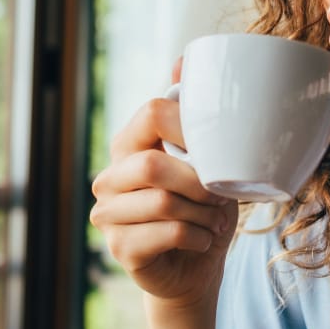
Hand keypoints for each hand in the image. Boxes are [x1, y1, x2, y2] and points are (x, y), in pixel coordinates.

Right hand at [90, 61, 238, 309]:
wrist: (195, 268)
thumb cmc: (201, 209)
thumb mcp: (206, 160)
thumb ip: (192, 116)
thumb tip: (181, 60)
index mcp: (129, 144)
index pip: (152, 114)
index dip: (190, 128)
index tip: (215, 153)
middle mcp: (110, 176)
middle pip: (152, 164)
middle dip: (198, 182)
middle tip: (220, 197)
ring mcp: (108, 214)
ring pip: (163, 202)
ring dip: (203, 214)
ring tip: (214, 220)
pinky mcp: (119, 247)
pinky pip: (168, 233)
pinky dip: (198, 237)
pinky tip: (202, 240)